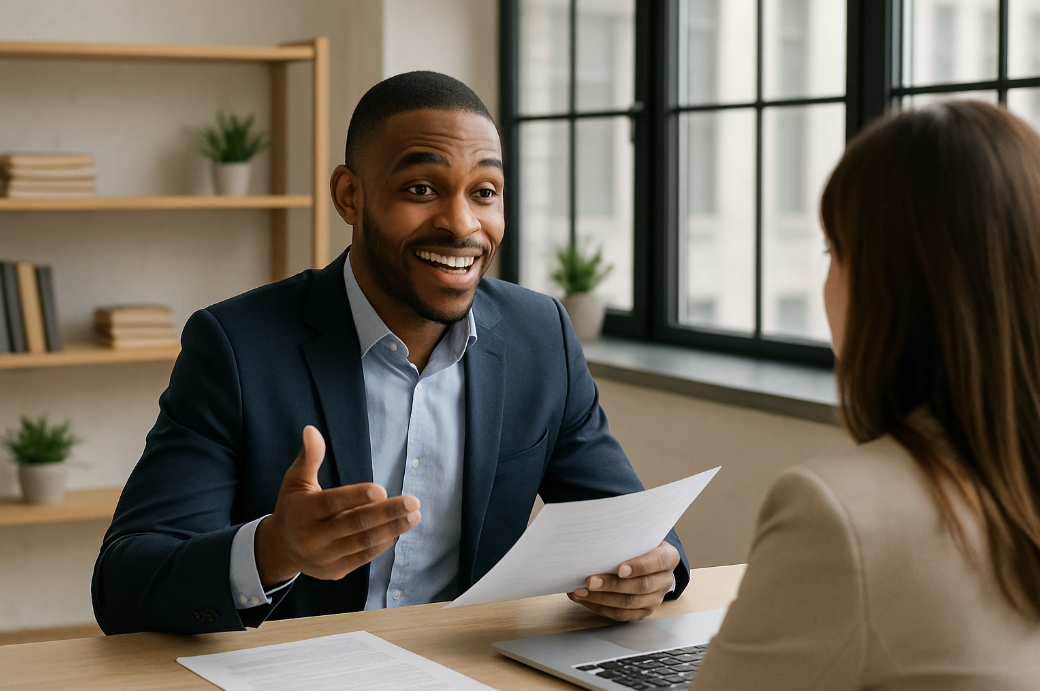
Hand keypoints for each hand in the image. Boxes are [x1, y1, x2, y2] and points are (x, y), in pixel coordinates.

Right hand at [254, 425, 421, 587]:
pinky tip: (400, 529)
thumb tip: (311, 430)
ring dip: (392, 528)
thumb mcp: (295, 481)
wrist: (281, 549)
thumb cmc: (294, 508)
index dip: (356, 496)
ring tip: (415, 515)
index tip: (381, 489)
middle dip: (387, 513)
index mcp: (302, 512)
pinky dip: (384, 543)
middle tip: (413, 502)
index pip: (332, 503)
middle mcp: (312, 537)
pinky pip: (364, 557)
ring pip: (363, 542)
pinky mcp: (336, 571)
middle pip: (354, 524)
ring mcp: (325, 557)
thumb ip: (309, 457)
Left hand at [568, 541, 679, 620]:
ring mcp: (656, 598)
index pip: (656, 562)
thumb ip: (627, 539)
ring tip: (581, 592)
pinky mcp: (644, 611)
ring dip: (602, 599)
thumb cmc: (640, 546)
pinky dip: (601, 608)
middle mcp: (665, 580)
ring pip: (629, 603)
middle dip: (612, 585)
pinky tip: (586, 600)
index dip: (638, 567)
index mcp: (668, 557)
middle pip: (640, 586)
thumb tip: (598, 538)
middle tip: (590, 581)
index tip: (619, 569)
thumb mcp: (641, 537)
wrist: (649, 561)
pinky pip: (622, 614)